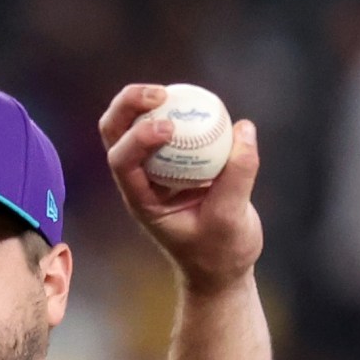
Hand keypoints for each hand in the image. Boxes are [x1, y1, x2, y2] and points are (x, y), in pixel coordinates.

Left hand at [98, 83, 263, 291]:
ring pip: (135, 124)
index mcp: (142, 200)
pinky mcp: (177, 161)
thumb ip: (238, 175)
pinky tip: (200, 103)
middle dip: (129, 105)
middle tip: (162, 93)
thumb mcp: (231, 219)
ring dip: (147, 101)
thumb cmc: (221, 253)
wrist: (224, 267)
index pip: (122, 161)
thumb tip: (243, 129)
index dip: (137, 137)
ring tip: (176, 92)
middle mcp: (141, 180)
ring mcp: (156, 168)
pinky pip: (168, 126)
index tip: (170, 127)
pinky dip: (178, 110)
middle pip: (116, 131)